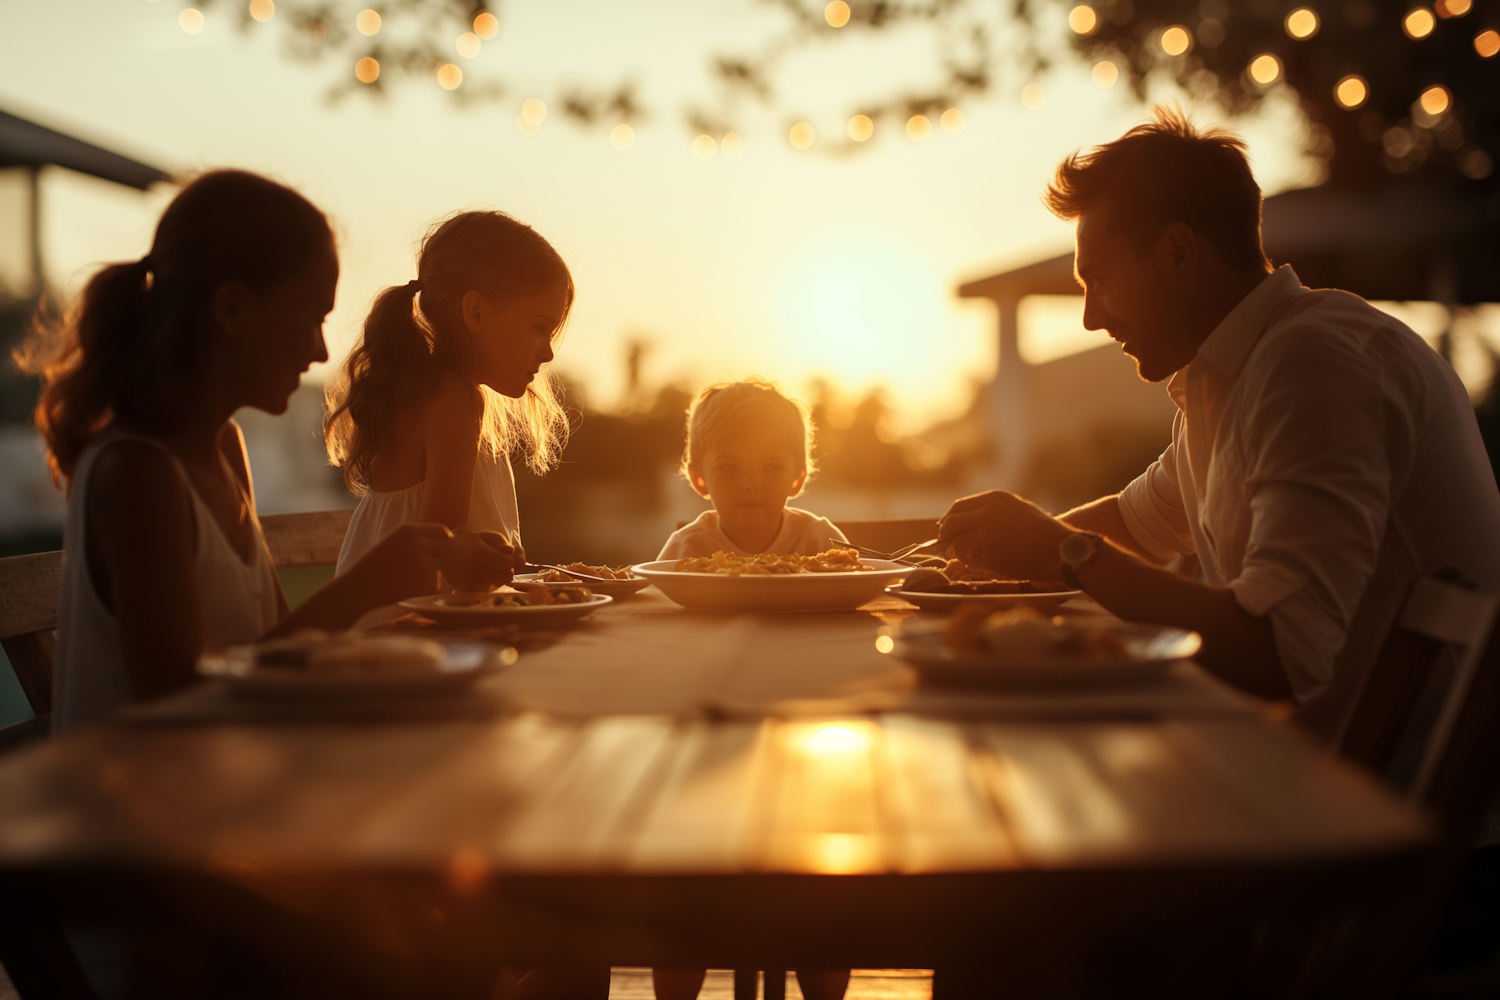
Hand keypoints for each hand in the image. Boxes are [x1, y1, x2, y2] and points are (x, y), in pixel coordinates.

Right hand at [443, 529, 521, 591]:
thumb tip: (511, 551)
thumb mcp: (483, 535)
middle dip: (506, 569)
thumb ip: (501, 540)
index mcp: (479, 552)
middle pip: (507, 576)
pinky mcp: (466, 590)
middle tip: (496, 562)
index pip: (508, 563)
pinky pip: (488, 589)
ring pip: (499, 584)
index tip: (502, 554)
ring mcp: (469, 582)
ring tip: (487, 567)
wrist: (438, 553)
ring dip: (498, 576)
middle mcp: (474, 570)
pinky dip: (488, 583)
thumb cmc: (464, 542)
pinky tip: (480, 574)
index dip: (509, 558)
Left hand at [936, 490, 1072, 579]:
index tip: (945, 528)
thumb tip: (967, 520)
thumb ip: (993, 511)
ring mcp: (986, 531)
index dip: (949, 518)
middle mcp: (987, 511)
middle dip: (945, 535)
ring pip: (956, 542)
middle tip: (944, 544)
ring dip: (958, 551)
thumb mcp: (1018, 509)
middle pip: (952, 522)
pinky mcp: (989, 552)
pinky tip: (984, 563)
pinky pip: (970, 558)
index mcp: (994, 498)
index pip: (959, 506)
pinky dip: (973, 562)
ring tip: (967, 556)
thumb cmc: (1043, 532)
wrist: (1061, 549)